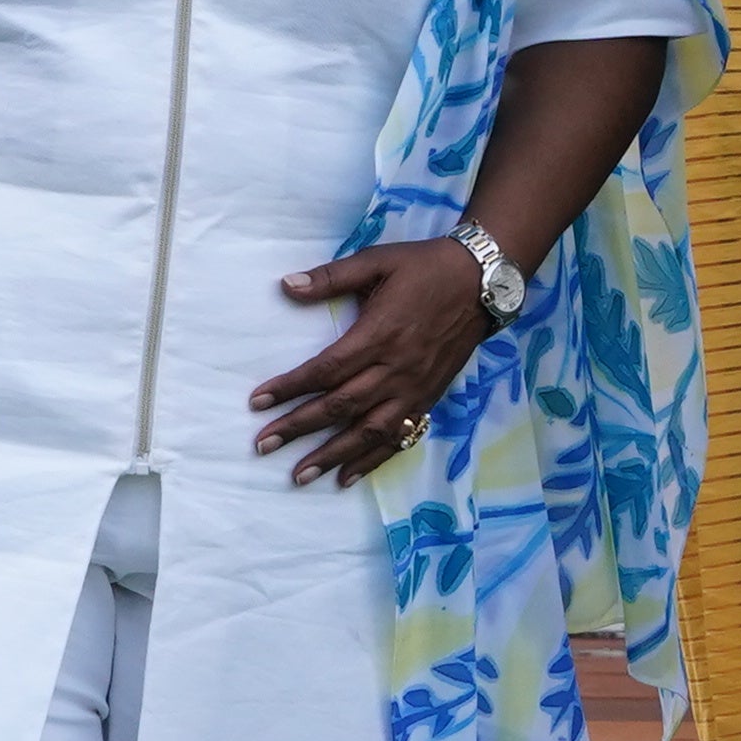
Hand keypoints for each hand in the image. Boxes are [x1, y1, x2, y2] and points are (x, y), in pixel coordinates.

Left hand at [256, 234, 492, 484]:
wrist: (482, 283)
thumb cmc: (425, 268)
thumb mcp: (377, 262)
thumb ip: (331, 278)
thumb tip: (285, 286)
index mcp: (379, 334)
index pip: (326, 370)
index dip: (290, 388)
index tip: (258, 402)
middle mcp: (396, 369)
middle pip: (341, 406)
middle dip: (299, 427)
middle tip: (263, 445)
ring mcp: (414, 389)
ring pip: (368, 431)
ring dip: (332, 455)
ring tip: (299, 475)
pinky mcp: (429, 399)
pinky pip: (399, 438)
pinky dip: (371, 461)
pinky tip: (346, 478)